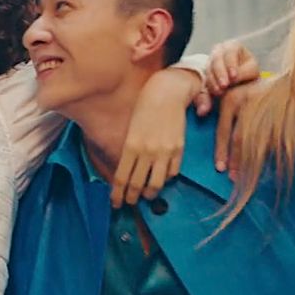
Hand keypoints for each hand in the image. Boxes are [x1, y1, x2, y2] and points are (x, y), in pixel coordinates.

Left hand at [110, 66, 201, 207]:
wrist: (167, 92)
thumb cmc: (145, 106)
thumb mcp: (131, 128)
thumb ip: (129, 150)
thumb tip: (127, 170)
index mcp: (131, 145)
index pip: (121, 178)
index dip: (117, 194)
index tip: (116, 202)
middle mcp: (147, 151)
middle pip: (137, 185)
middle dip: (131, 197)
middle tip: (129, 202)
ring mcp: (164, 151)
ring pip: (156, 184)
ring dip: (149, 194)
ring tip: (146, 196)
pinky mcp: (178, 149)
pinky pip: (172, 173)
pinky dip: (165, 179)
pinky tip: (161, 179)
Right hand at [205, 39, 260, 96]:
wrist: (241, 79)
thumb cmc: (248, 72)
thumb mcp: (251, 70)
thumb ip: (244, 72)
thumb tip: (233, 78)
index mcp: (233, 46)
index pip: (230, 52)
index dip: (231, 64)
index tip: (234, 76)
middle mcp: (220, 50)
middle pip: (217, 59)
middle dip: (220, 73)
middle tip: (225, 85)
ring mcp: (211, 59)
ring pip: (209, 68)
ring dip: (214, 80)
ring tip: (220, 91)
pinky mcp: (206, 71)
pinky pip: (205, 77)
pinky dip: (210, 85)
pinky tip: (215, 92)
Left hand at [214, 74, 275, 172]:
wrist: (292, 81)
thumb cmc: (263, 91)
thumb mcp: (241, 95)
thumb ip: (230, 116)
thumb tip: (225, 147)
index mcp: (231, 100)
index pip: (223, 131)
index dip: (221, 151)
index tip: (220, 168)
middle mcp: (245, 106)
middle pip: (238, 140)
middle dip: (235, 161)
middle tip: (232, 178)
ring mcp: (263, 113)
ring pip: (255, 144)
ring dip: (250, 163)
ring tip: (246, 179)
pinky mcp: (280, 120)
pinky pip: (271, 143)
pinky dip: (267, 156)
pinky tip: (263, 166)